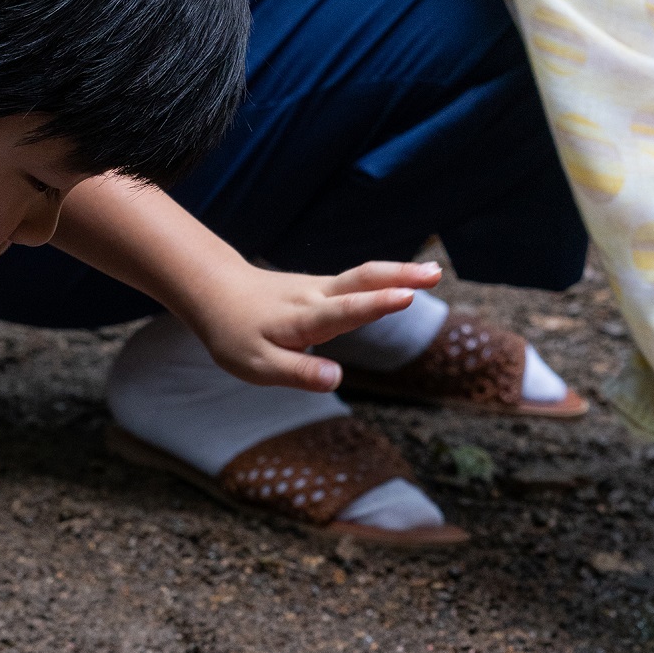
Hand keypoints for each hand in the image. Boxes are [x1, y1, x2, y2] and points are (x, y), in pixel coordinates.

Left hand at [184, 260, 440, 392]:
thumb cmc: (235, 333)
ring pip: (363, 276)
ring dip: (399, 272)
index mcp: (302, 319)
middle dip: (400, 277)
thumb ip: (298, 372)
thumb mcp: (257, 365)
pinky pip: (358, 280)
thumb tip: (336, 380)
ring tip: (434, 273)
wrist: (217, 292)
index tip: (405, 297)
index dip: (375, 305)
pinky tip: (407, 280)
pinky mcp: (323, 288)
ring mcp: (320, 288)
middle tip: (436, 274)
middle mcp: (316, 297)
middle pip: (362, 281)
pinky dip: (386, 277)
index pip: (344, 310)